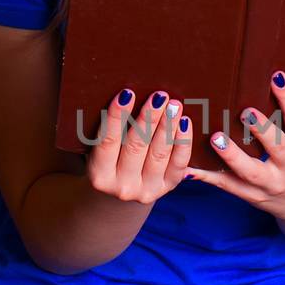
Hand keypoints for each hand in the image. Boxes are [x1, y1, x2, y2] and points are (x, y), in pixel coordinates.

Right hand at [86, 88, 191, 203]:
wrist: (125, 186)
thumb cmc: (112, 156)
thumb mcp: (101, 147)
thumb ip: (108, 128)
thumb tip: (124, 94)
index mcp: (100, 175)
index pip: (107, 141)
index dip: (117, 117)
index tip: (127, 93)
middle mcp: (122, 187)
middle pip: (136, 146)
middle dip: (148, 118)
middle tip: (159, 96)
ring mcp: (147, 191)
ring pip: (159, 153)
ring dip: (168, 126)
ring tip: (174, 105)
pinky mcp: (168, 188)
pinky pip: (179, 163)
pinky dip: (183, 141)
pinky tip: (184, 122)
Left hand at [185, 70, 284, 224]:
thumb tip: (268, 77)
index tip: (275, 77)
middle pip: (278, 148)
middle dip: (262, 130)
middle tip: (246, 112)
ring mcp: (272, 184)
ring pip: (251, 171)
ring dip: (232, 155)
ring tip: (216, 138)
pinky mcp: (253, 195)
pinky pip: (229, 186)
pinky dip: (208, 177)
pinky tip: (191, 168)